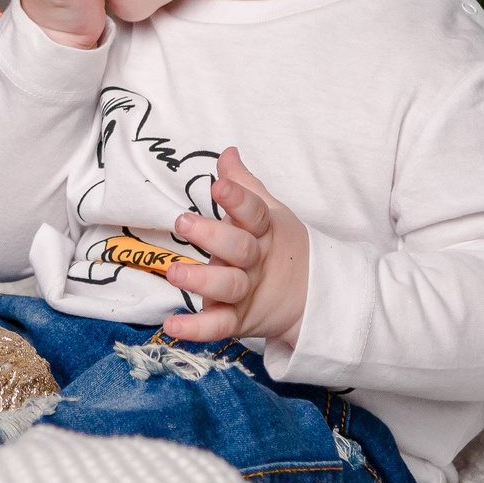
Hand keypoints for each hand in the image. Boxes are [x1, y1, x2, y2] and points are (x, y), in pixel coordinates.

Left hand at [161, 147, 309, 345]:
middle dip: (212, 236)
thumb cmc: (278, 246)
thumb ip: (244, 186)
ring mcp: (247, 291)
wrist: (311, 296)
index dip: (237, 199)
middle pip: (238, 248)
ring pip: (228, 286)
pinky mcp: (238, 320)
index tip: (218, 184)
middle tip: (183, 222)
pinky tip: (172, 326)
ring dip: (202, 280)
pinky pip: (218, 326)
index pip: (253, 211)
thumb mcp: (267, 213)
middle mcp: (255, 261)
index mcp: (264, 231)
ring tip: (174, 273)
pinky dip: (196, 329)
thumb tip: (227, 153)